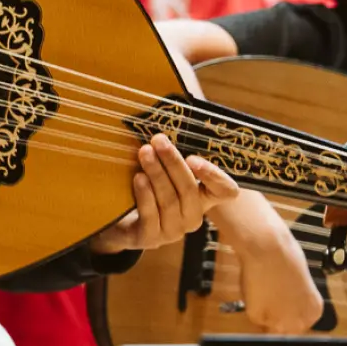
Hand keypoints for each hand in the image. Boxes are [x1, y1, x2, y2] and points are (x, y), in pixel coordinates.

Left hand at [88, 135, 239, 252]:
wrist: (121, 218)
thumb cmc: (149, 184)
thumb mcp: (165, 166)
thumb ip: (176, 149)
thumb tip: (177, 106)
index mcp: (204, 198)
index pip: (226, 191)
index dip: (215, 176)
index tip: (194, 157)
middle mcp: (193, 216)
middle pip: (189, 190)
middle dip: (173, 163)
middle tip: (158, 140)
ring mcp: (174, 231)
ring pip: (170, 201)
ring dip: (157, 174)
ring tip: (144, 153)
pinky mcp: (152, 239)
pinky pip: (151, 216)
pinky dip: (145, 195)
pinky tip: (138, 178)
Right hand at [211, 190, 324, 332]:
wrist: (267, 247)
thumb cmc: (287, 254)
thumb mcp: (300, 280)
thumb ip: (297, 298)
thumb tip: (289, 302)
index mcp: (314, 311)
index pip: (302, 325)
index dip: (290, 315)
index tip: (283, 307)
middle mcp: (299, 321)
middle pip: (287, 331)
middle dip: (279, 319)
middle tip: (270, 301)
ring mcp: (278, 322)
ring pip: (269, 327)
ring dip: (266, 314)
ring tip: (262, 292)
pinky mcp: (258, 318)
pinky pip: (255, 317)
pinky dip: (253, 306)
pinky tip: (255, 289)